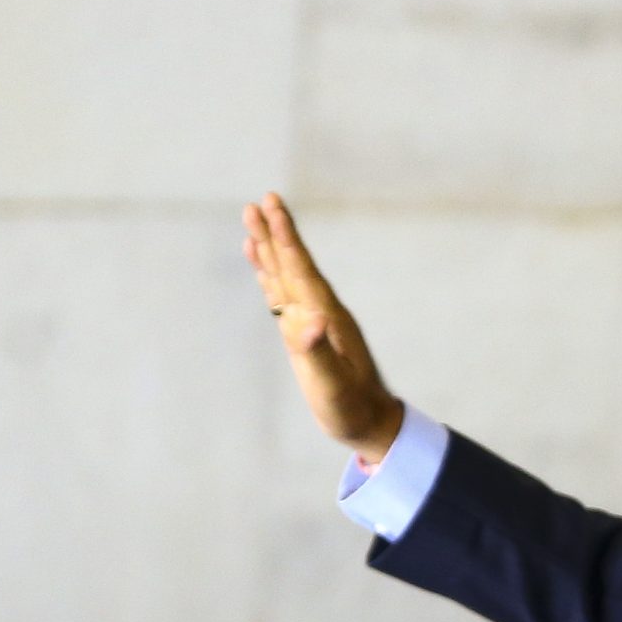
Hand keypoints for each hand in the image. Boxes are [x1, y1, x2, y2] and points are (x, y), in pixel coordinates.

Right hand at [240, 190, 403, 466]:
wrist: (368, 421)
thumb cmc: (351, 408)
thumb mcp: (334, 385)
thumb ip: (320, 354)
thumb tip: (310, 322)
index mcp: (326, 316)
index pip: (301, 269)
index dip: (286, 239)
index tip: (273, 208)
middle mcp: (318, 311)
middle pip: (292, 264)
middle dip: (276, 233)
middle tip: (261, 200)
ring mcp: (310, 320)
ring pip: (285, 275)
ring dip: (269, 248)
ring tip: (252, 219)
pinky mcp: (303, 332)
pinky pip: (281, 295)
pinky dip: (269, 276)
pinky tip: (259, 262)